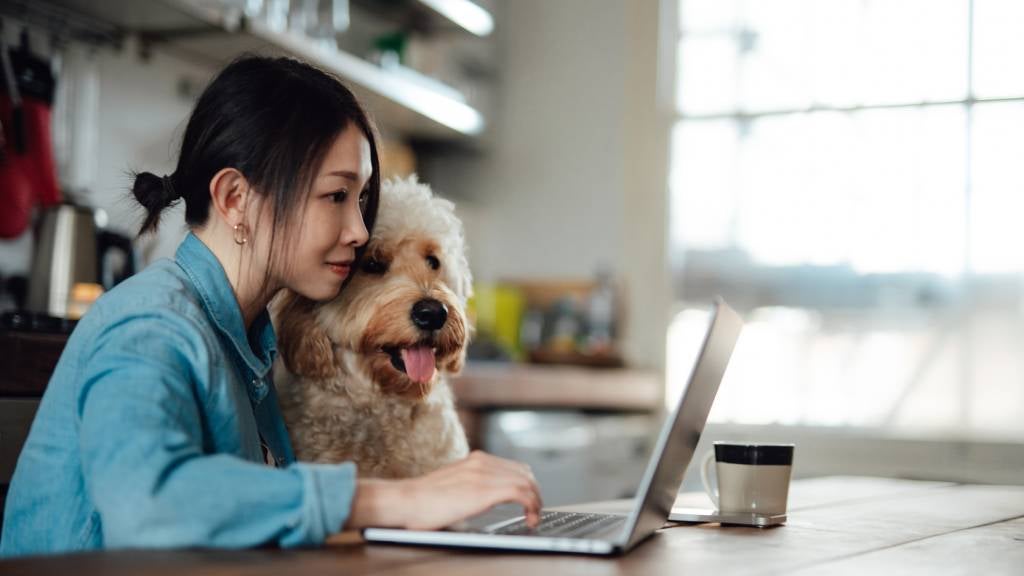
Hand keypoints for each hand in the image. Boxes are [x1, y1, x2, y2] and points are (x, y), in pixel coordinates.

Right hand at [345, 450, 541, 530]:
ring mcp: (483, 473)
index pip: (514, 467)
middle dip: (535, 493)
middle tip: (534, 512)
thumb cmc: (421, 502)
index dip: (527, 485)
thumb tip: (481, 500)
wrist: (405, 501)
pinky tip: (529, 520)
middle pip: (525, 472)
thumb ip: (470, 486)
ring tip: (533, 518)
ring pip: (527, 482)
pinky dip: (532, 507)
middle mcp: (482, 462)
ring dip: (536, 501)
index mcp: (475, 459)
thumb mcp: (452, 485)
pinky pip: (522, 493)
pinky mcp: (484, 490)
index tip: (529, 502)